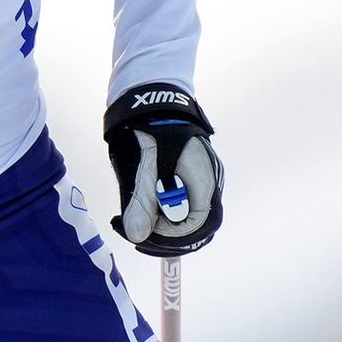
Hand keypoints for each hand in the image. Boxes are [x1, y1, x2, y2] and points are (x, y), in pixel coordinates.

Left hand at [101, 84, 222, 255]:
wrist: (150, 101)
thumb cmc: (147, 130)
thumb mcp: (141, 167)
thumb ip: (141, 202)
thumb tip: (138, 236)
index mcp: (202, 179)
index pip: (198, 223)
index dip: (171, 236)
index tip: (142, 235)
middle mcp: (208, 182)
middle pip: (199, 227)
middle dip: (169, 240)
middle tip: (138, 239)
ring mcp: (201, 181)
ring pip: (191, 219)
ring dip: (165, 231)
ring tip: (133, 228)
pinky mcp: (189, 179)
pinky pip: (184, 207)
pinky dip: (163, 218)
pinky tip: (139, 215)